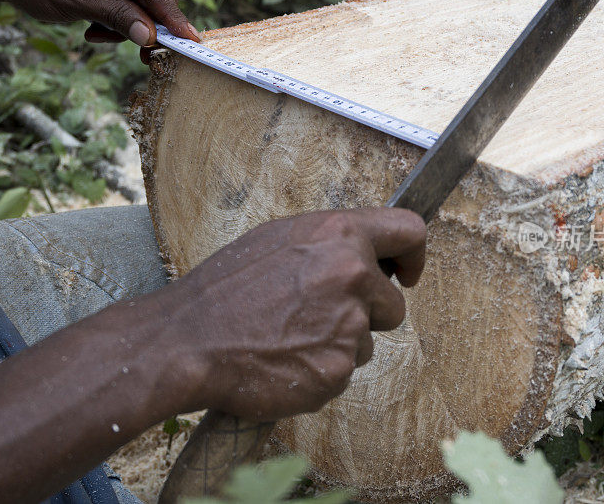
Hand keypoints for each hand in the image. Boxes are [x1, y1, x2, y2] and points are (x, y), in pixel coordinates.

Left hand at [0, 0, 199, 46]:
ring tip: (97, 35)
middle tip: (146, 53)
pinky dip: (114, 26)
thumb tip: (149, 36)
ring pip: (141, 9)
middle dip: (150, 27)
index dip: (173, 16)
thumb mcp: (79, 0)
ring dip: (127, 29)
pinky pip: (126, 11)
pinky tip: (93, 30)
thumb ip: (117, 16)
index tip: (190, 40)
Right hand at [154, 208, 425, 419]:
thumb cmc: (226, 290)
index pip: (410, 232)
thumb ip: (332, 243)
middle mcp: (352, 275)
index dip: (414, 256)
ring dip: (340, 343)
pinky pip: (344, 371)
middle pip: (394, 304)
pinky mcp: (338, 369)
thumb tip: (367, 254)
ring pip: (367, 341)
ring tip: (290, 336)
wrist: (189, 341)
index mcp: (339, 235)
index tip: (408, 274)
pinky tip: (286, 358)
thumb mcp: (280, 240)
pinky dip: (322, 370)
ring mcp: (348, 325)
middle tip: (319, 316)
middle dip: (367, 314)